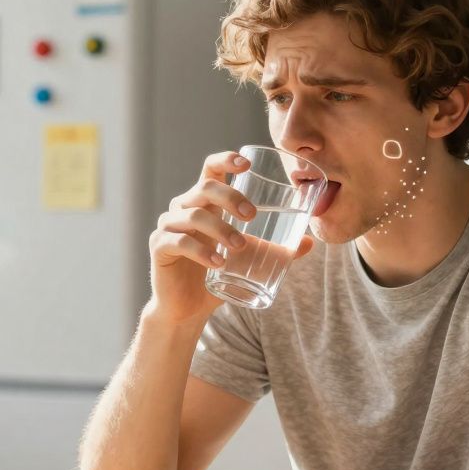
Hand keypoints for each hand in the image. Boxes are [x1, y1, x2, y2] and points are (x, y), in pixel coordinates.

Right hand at [145, 151, 312, 326]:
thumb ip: (274, 249)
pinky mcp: (159, 247)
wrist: (187, 308)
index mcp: (203, 203)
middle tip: (252, 215)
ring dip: (221, 229)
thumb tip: (309, 242)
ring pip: (194, 215)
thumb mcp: (248, 259)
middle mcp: (183, 208)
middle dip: (230, 197)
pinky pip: (179, 241)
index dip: (226, 161)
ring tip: (240, 247)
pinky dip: (201, 251)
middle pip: (204, 188)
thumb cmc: (216, 276)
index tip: (247, 164)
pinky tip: (218, 263)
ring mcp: (168, 226)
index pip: (210, 170)